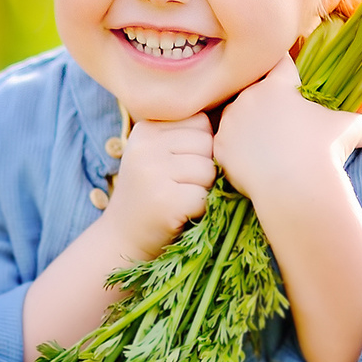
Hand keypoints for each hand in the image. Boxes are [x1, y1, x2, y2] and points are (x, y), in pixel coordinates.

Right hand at [101, 113, 217, 257]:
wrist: (123, 238)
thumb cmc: (151, 193)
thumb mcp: (157, 154)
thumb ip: (186, 134)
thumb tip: (237, 122)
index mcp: (145, 128)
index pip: (200, 122)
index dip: (201, 147)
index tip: (179, 166)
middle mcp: (145, 146)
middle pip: (208, 143)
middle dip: (206, 166)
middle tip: (181, 186)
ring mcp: (153, 172)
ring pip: (210, 169)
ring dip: (205, 188)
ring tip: (181, 198)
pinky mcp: (166, 201)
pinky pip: (207, 196)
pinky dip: (203, 208)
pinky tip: (182, 213)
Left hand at [212, 55, 361, 202]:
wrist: (296, 186)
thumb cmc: (324, 150)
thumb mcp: (350, 129)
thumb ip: (360, 124)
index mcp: (277, 85)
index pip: (279, 63)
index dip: (284, 68)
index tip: (285, 73)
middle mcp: (249, 96)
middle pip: (254, 93)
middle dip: (265, 105)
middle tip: (281, 126)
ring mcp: (231, 121)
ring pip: (237, 118)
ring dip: (248, 127)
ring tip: (266, 147)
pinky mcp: (220, 146)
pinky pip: (226, 144)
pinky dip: (236, 152)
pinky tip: (252, 163)